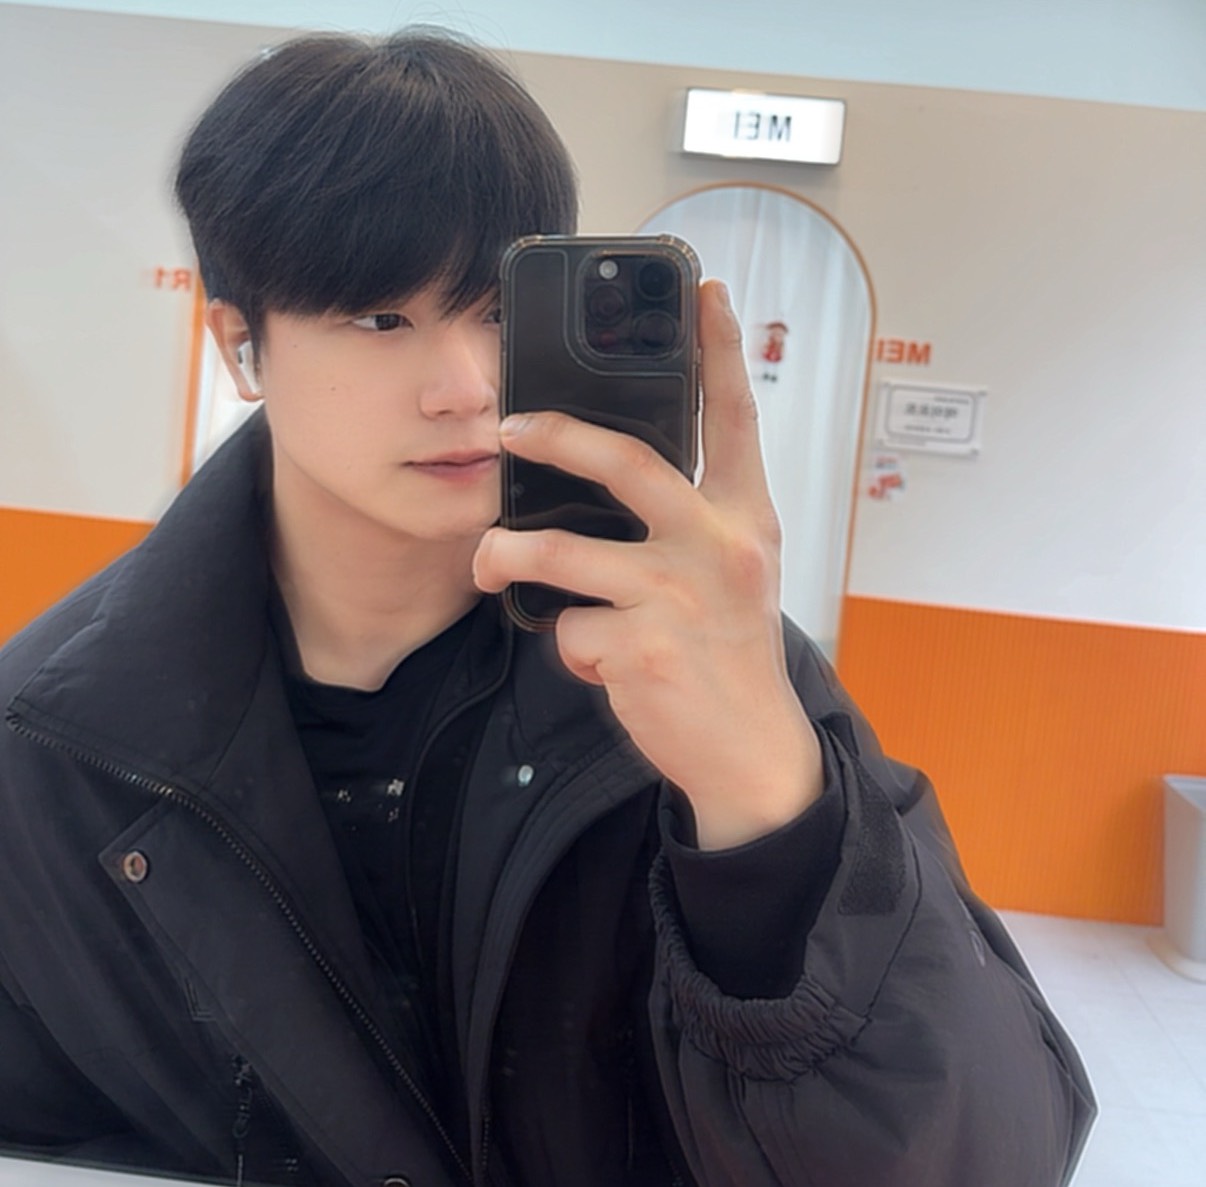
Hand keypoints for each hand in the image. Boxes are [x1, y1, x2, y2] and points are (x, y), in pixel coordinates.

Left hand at [472, 280, 821, 848]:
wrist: (750, 752)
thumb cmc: (730, 654)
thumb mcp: (734, 575)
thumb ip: (690, 523)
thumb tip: (604, 484)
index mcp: (746, 520)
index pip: (735, 420)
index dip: (720, 351)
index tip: (706, 291)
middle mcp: (718, 546)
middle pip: (626, 462)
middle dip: (556, 437)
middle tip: (508, 428)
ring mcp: (678, 596)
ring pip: (565, 550)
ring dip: (509, 552)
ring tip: (487, 558)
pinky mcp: (641, 648)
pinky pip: (570, 628)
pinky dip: (570, 644)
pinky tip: (596, 661)